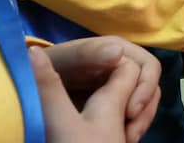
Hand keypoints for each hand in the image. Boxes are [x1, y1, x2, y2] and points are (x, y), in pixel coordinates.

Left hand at [41, 37, 159, 142]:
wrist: (32, 84)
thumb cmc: (48, 66)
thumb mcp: (66, 59)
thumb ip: (89, 53)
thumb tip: (118, 51)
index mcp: (118, 50)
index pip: (148, 66)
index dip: (144, 88)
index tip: (130, 112)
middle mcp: (124, 65)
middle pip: (151, 86)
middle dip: (145, 110)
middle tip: (129, 135)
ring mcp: (120, 84)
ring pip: (146, 102)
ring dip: (140, 121)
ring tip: (126, 139)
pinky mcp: (116, 102)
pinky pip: (134, 115)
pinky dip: (130, 128)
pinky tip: (120, 138)